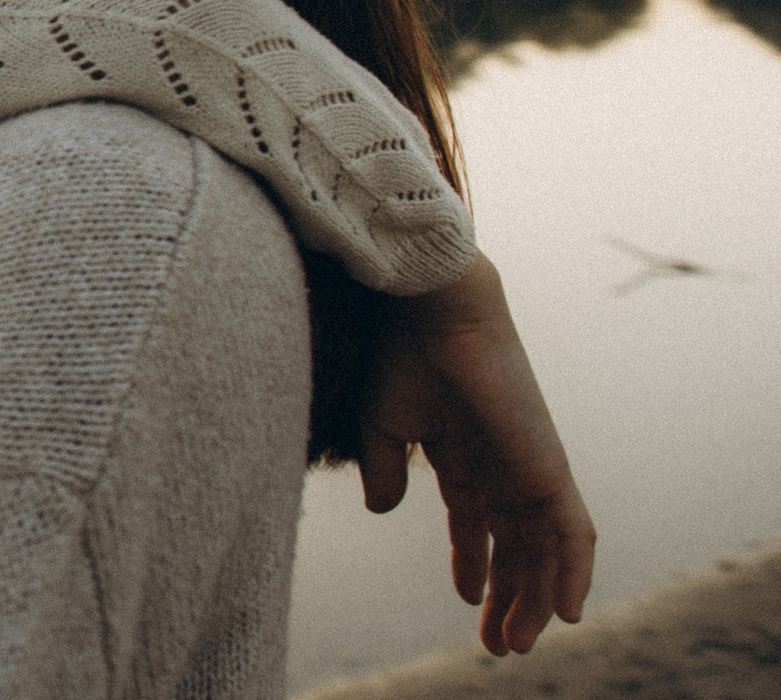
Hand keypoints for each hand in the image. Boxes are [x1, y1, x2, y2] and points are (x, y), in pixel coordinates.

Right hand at [360, 251, 596, 655]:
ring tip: (519, 642)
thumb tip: (384, 511)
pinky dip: (573, 573)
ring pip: (543, 550)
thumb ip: (385, 470)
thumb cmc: (402, 354)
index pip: (478, 523)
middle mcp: (502, 465)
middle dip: (508, 596)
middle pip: (516, 546)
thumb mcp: (381, 425)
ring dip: (535, 599)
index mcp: (463, 453)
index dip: (474, 564)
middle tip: (499, 644)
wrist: (432, 310)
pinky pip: (572, 533)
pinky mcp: (547, 468)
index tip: (468, 600)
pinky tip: (564, 612)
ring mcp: (529, 467)